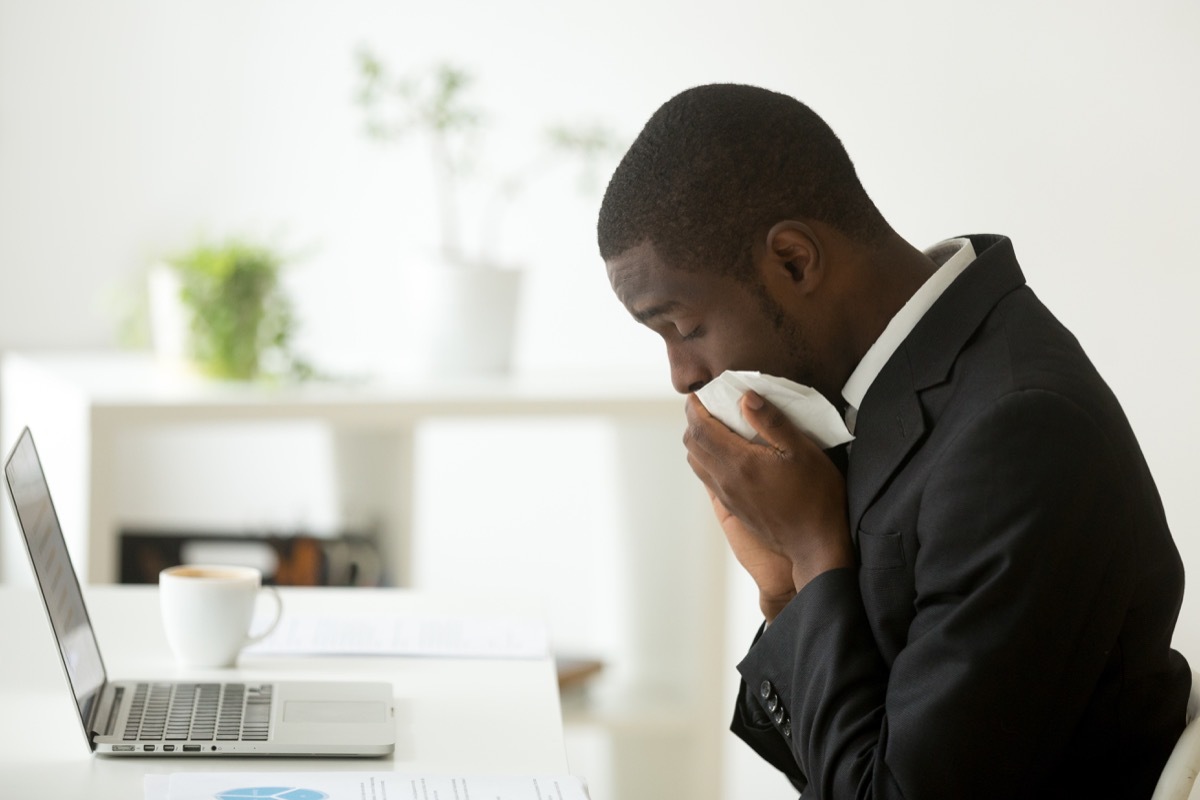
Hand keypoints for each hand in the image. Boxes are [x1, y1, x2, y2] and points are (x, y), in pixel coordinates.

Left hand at [684, 391, 852, 596]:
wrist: (816, 544)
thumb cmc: (816, 496)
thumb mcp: (802, 451)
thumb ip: (771, 422)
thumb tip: (745, 397)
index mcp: (739, 462)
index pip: (700, 428)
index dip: (695, 407)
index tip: (699, 393)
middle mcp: (726, 480)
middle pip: (692, 444)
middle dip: (694, 421)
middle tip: (709, 405)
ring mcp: (728, 496)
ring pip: (696, 462)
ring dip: (699, 441)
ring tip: (717, 426)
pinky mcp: (734, 508)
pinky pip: (708, 478)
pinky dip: (708, 459)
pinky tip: (729, 453)